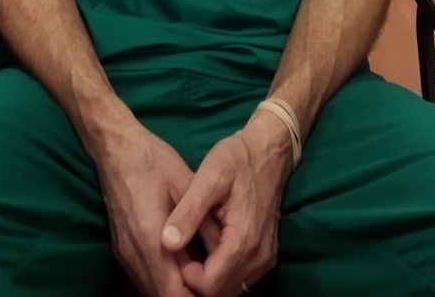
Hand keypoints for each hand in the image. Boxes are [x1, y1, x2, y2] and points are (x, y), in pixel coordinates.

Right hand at [94, 119, 219, 296]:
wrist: (116, 148)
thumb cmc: (153, 161)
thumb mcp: (186, 186)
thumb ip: (204, 224)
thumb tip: (225, 253)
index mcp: (150, 238)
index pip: (173, 294)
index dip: (197, 295)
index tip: (217, 283)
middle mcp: (134, 254)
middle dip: (189, 295)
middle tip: (212, 279)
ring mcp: (124, 254)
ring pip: (150, 292)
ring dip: (175, 290)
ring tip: (200, 274)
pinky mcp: (121, 250)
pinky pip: (144, 279)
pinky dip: (163, 281)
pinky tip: (181, 265)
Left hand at [161, 116, 292, 296]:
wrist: (269, 151)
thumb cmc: (237, 159)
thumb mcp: (209, 176)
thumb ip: (189, 211)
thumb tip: (166, 242)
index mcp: (244, 239)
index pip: (211, 285)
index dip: (187, 277)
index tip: (172, 252)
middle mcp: (259, 257)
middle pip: (221, 292)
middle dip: (195, 282)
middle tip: (176, 256)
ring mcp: (264, 259)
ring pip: (231, 289)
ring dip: (207, 281)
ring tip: (187, 256)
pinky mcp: (265, 255)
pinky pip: (240, 278)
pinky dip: (220, 275)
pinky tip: (204, 256)